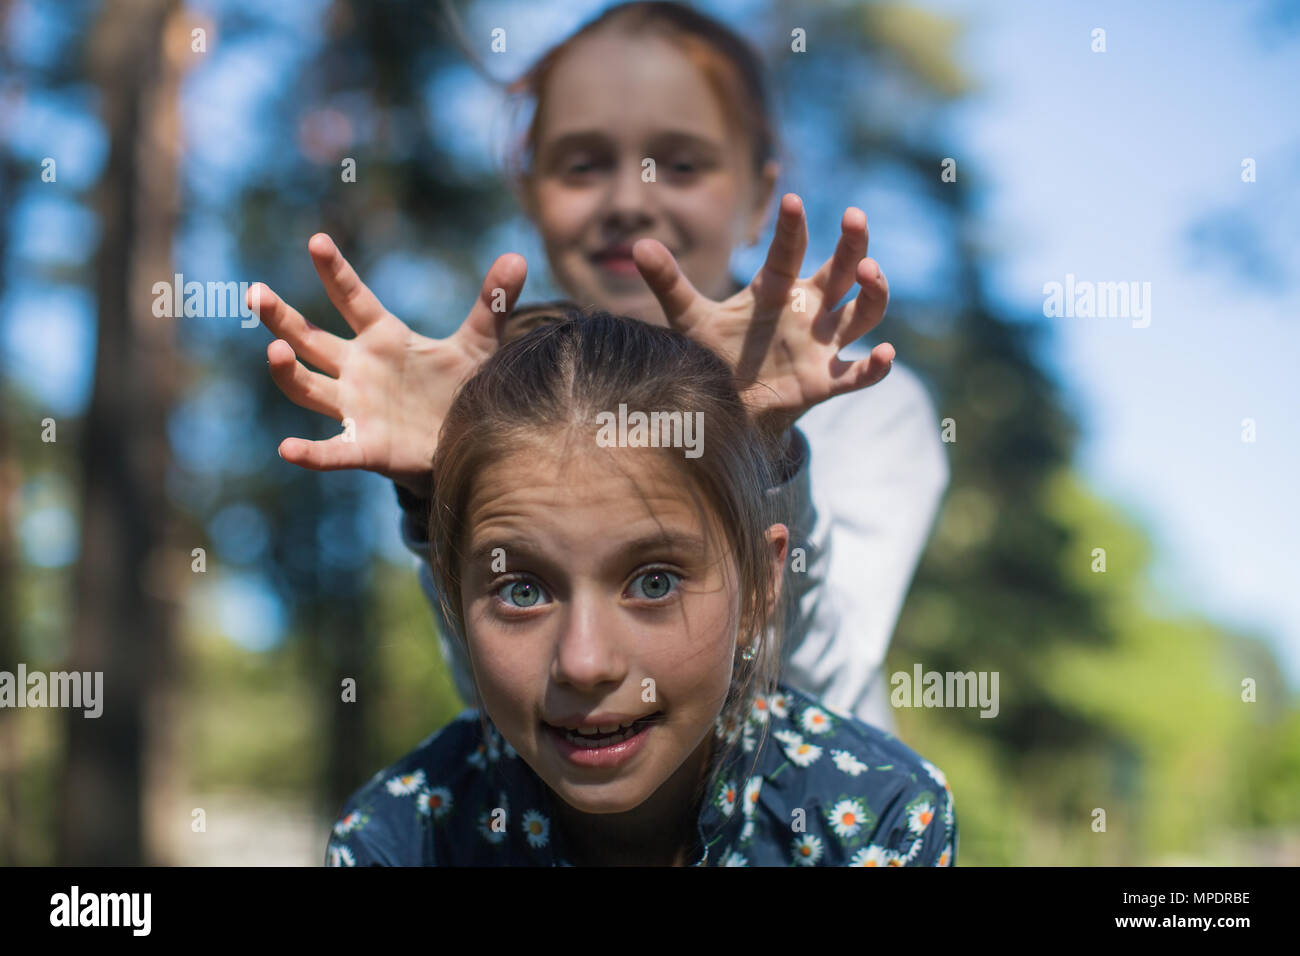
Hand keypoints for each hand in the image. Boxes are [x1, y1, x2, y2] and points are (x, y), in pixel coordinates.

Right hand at [248, 234, 526, 495]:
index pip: (353, 299)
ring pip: (307, 387)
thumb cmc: (459, 389)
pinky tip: (287, 449)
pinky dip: (310, 452)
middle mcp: (359, 369)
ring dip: (288, 372)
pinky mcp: (365, 446)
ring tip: (274, 352)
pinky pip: (331, 451)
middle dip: (282, 318)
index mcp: (382, 339)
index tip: (318, 241)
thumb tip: (518, 257)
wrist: (463, 443)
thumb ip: (492, 303)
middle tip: (255, 293)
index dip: (336, 271)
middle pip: (310, 339)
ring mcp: (356, 408)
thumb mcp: (479, 344)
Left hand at [632, 193, 893, 438]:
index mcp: (775, 289)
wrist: (726, 405)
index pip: (788, 251)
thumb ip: (669, 283)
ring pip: (861, 312)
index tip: (790, 200)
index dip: (791, 227)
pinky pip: (859, 373)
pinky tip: (886, 354)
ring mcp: (821, 344)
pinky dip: (876, 366)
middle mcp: (806, 310)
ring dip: (873, 293)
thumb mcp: (689, 317)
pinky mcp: (826, 381)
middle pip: (840, 270)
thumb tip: (637, 245)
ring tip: (871, 271)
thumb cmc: (714, 353)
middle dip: (852, 244)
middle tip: (855, 217)